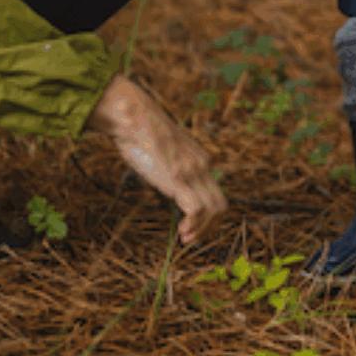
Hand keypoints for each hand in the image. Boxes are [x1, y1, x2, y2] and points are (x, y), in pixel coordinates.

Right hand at [87, 74, 227, 243]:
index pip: (216, 193)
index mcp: (201, 159)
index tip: (193, 227)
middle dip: (210, 228)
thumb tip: (165, 175)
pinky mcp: (180, 178)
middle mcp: (202, 166)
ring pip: (214, 210)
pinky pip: (197, 209)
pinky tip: (181, 231)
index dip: (208, 215)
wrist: (134, 115)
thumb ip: (172, 163)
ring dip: (203, 230)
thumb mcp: (165, 150)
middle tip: (192, 240)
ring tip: (186, 239)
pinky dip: (193, 225)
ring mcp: (193, 172)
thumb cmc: (142, 132)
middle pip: (221, 205)